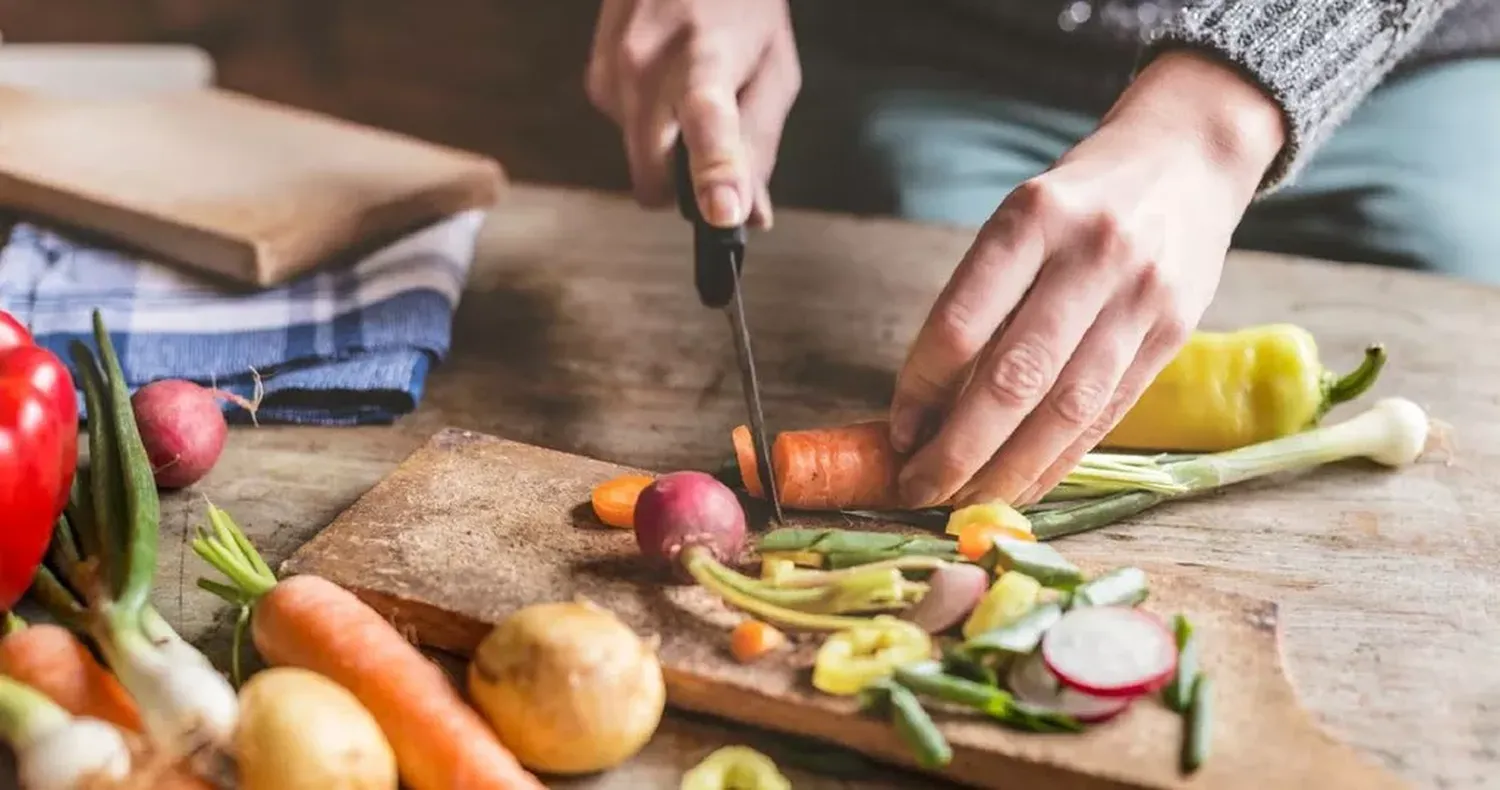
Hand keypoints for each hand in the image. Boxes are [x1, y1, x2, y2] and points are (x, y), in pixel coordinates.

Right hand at [585, 0, 800, 228]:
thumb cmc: (742, 7)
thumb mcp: (774, 70)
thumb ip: (761, 144)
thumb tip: (750, 216)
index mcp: (706, 58)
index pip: (707, 121)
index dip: (714, 171)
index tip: (722, 213)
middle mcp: (647, 64)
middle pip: (653, 176)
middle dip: (681, 187)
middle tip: (716, 161)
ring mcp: (613, 70)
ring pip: (638, 159)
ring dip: (667, 148)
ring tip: (692, 93)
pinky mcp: (595, 77)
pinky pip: (625, 133)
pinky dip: (650, 124)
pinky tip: (667, 82)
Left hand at [888, 51, 1286, 508]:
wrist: (1189, 157)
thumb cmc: (1080, 198)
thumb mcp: (1021, 218)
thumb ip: (983, 300)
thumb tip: (925, 407)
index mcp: (1034, 216)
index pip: (962, 322)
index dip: (921, 389)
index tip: (897, 433)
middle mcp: (1092, 254)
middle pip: (1014, 377)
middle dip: (959, 449)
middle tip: (918, 488)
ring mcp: (1141, 296)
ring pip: (1066, 408)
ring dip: (1009, 469)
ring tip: (965, 501)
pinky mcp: (1175, 332)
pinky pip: (1107, 414)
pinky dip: (1059, 460)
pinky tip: (1023, 485)